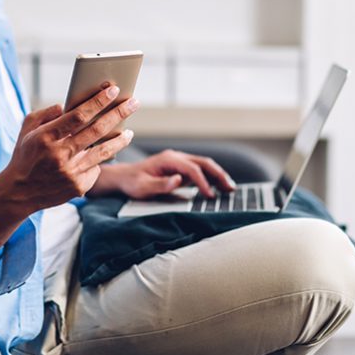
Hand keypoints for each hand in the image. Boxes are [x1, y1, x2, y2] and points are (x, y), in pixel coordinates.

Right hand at [0, 85, 138, 224]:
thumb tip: (67, 105)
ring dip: (120, 140)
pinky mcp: (79, 187)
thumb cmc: (25, 155)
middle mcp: (60, 155)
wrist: (18, 193)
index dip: (98, 102)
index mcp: (46, 137)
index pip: (78, 115)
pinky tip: (104, 154)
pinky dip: (100, 159)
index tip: (113, 90)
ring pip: (104, 152)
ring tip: (129, 131)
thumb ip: (45, 114)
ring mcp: (71, 173)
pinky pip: (96, 168)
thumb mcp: (26, 130)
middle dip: (118, 114)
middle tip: (133, 103)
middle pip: (97, 130)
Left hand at [92, 149, 236, 198]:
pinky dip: (211, 178)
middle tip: (231, 188)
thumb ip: (161, 184)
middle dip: (219, 175)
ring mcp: (179, 162)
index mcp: (168, 159)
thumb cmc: (132, 183)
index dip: (203, 182)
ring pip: (204, 166)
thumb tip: (179, 180)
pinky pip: (199, 171)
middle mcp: (176, 157)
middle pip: (204, 163)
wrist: (124, 177)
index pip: (192, 169)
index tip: (210, 196)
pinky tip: (218, 187)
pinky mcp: (180, 169)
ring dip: (218, 176)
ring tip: (230, 188)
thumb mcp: (142, 187)